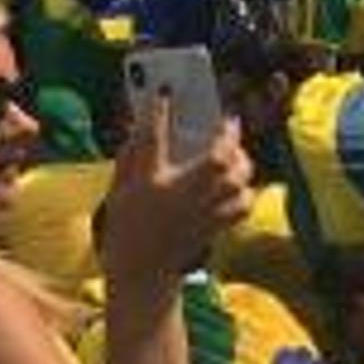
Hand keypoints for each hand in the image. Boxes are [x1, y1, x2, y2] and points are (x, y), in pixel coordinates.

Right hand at [97, 98, 252, 299]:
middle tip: (227, 122)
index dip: (158, 114)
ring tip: (234, 152)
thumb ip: (129, 157)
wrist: (143, 270)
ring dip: (240, 162)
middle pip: (216, 159)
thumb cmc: (126, 227)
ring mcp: (204, 211)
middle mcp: (181, 194)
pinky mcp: (219, 225)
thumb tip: (139, 128)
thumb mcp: (118, 189)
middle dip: (227, 137)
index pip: (152, 140)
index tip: (164, 93)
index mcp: (149, 183)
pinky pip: (244, 201)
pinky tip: (238, 184)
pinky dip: (245, 190)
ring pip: (237, 179)